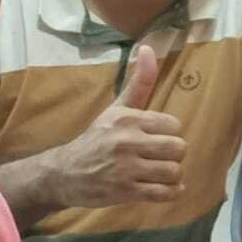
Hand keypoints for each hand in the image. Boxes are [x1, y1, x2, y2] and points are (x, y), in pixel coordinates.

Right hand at [52, 45, 186, 208]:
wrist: (64, 173)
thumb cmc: (96, 138)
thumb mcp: (116, 109)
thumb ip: (139, 82)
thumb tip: (147, 47)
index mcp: (128, 119)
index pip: (173, 124)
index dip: (170, 133)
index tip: (160, 137)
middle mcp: (128, 142)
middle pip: (178, 148)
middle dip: (175, 154)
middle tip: (164, 157)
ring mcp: (126, 169)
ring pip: (173, 171)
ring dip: (174, 175)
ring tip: (165, 173)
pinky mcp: (125, 192)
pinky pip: (163, 193)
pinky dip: (172, 192)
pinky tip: (169, 188)